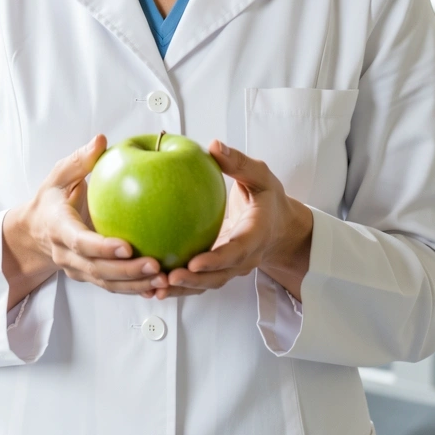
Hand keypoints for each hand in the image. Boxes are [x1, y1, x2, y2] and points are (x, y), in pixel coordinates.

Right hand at [2, 135, 168, 306]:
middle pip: (97, 269)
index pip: (80, 242)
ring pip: (106, 282)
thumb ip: (79, 161)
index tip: (127, 246)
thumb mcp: (58, 176)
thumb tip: (101, 140)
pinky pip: (111, 286)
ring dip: (134, 284)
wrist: (33, 232)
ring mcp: (77, 269)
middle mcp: (66, 254)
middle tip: (156, 265)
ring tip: (162, 279)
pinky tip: (156, 288)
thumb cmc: (50, 200)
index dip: (103, 247)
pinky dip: (134, 290)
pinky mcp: (88, 276)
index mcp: (58, 227)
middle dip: (126, 271)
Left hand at [153, 141, 312, 300]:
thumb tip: (214, 146)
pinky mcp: (218, 270)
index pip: (237, 250)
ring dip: (183, 288)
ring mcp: (230, 268)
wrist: (281, 228)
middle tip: (169, 277)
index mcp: (255, 234)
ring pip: (206, 284)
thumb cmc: (269, 200)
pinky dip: (179, 286)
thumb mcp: (261, 177)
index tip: (194, 261)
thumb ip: (239, 163)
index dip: (216, 259)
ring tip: (155, 287)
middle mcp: (243, 257)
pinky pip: (199, 281)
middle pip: (218, 276)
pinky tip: (154, 286)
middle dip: (194, 280)